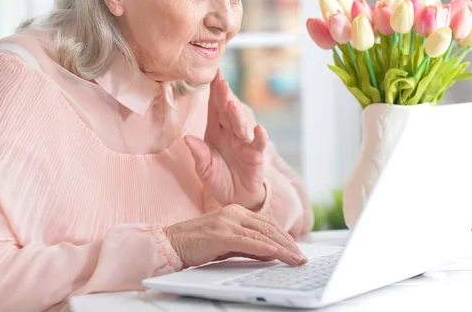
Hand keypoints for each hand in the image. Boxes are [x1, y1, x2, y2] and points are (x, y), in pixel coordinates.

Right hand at [163, 204, 307, 268]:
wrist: (170, 244)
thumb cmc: (196, 245)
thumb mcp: (226, 243)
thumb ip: (247, 245)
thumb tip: (270, 252)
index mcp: (235, 211)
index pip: (267, 224)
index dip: (285, 237)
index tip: (297, 250)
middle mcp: (234, 212)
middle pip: (269, 228)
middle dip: (288, 244)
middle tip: (301, 258)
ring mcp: (227, 221)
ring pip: (262, 234)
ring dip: (282, 249)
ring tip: (295, 260)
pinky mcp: (220, 234)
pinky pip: (248, 242)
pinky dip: (265, 248)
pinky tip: (276, 255)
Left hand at [184, 69, 267, 210]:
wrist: (237, 198)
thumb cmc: (220, 179)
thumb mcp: (204, 170)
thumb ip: (198, 154)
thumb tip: (187, 139)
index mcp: (215, 131)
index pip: (213, 108)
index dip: (213, 91)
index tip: (212, 74)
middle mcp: (230, 133)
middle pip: (227, 112)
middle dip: (224, 96)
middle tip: (220, 81)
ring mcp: (244, 143)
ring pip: (240, 125)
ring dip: (236, 114)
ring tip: (230, 104)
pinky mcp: (256, 155)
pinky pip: (258, 144)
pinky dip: (259, 137)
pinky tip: (258, 129)